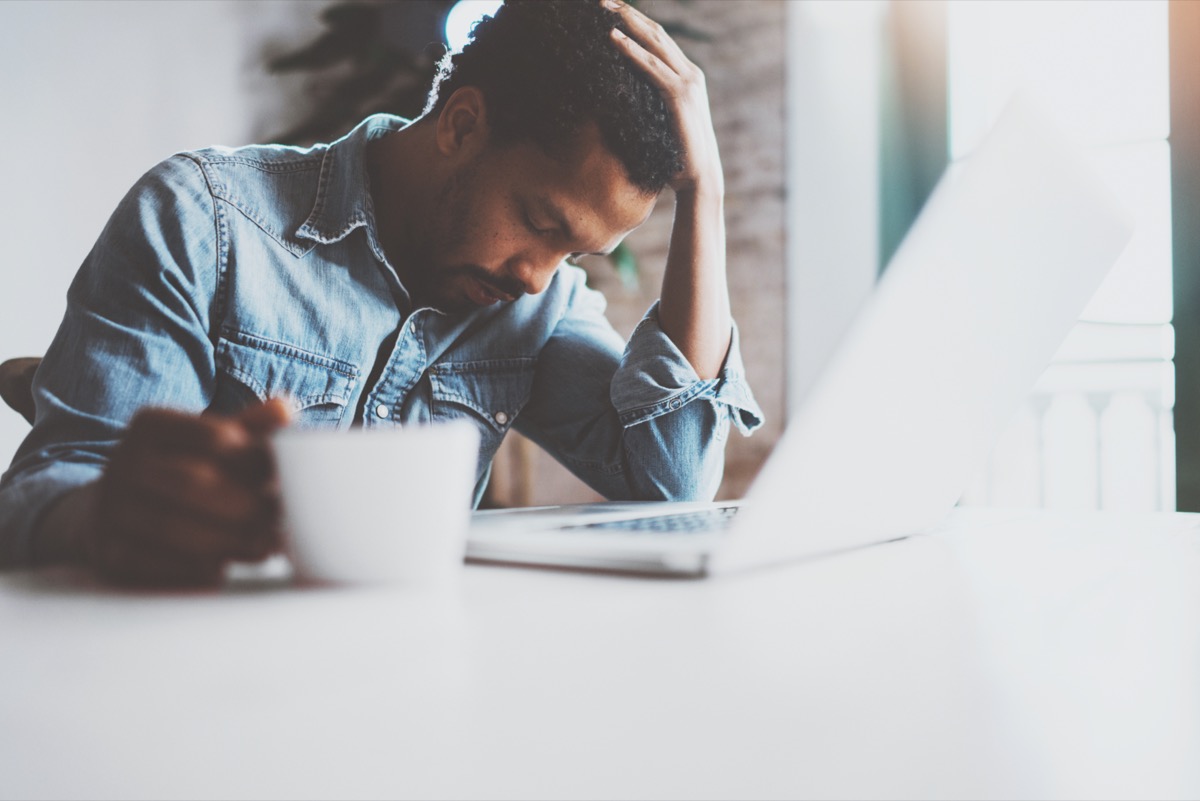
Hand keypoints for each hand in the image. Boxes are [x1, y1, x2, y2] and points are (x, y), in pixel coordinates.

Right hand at [82, 399, 291, 586]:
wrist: (110, 511)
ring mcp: (111, 508)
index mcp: (150, 425)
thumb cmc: (178, 469)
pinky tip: (228, 567)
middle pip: (193, 483)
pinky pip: (156, 564)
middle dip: (248, 505)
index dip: (258, 460)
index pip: (215, 437)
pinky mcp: (109, 552)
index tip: (285, 479)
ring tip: (268, 546)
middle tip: (283, 520)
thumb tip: (285, 410)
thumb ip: (247, 428)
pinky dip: (197, 569)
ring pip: (175, 527)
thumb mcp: (207, 443)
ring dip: (230, 541)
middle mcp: (123, 462)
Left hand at [605, 0, 723, 195]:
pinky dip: (631, 50)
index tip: (613, 10)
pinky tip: (613, 38)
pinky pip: (651, 67)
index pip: (659, 41)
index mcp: (687, 77)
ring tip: (604, 8)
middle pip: (656, 33)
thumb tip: (625, 102)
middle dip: (628, 13)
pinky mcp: (679, 97)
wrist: (699, 178)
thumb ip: (651, 105)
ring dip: (627, 22)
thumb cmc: (678, 157)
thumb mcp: (663, 122)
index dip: (636, 22)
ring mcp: (687, 83)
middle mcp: (690, 74)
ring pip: (654, 42)